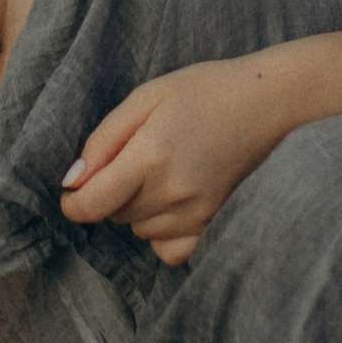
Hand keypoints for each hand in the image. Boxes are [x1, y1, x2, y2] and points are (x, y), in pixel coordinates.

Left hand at [58, 28, 341, 261]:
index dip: (72, 202)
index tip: (71, 192)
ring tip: (161, 172)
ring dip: (137, 209)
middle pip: (114, 216)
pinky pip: (169, 250)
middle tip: (134, 158)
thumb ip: (104, 140)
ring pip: (139, 231)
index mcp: (150, 156)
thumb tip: (72, 181)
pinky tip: (172, 203)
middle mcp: (172, 194)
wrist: (270, 104)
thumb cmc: (204, 91)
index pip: (91, 204)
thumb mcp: (146, 97)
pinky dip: (162, 233)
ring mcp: (197, 215)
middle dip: (109, 193)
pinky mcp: (214, 226)